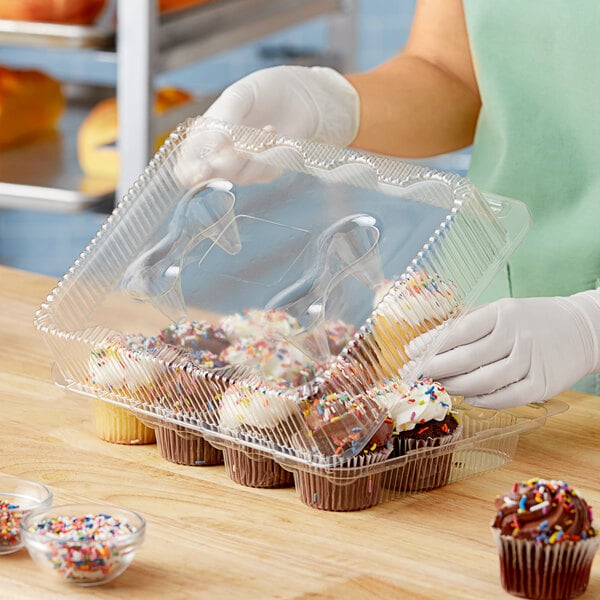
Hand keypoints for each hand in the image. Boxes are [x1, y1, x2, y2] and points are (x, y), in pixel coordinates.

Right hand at [175, 65, 359, 185]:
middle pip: (212, 177)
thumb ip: (223, 120)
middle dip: (226, 166)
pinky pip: (263, 174)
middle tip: (240, 147)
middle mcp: (220, 154)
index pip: (187, 164)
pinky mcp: (265, 171)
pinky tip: (275, 133)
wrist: (302, 95)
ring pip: (240, 176)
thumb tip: (213, 145)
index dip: (191, 172)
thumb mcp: (240, 96)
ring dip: (255, 153)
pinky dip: (271, 154)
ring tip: (268, 128)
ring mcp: (243, 165)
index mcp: (204, 134)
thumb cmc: (266, 90)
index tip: (202, 171)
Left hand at [421, 291, 599, 407]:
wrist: (584, 329)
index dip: (431, 345)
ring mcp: (532, 361)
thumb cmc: (532, 320)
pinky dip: (483, 400)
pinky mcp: (542, 384)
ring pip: (483, 380)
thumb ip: (469, 325)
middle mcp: (517, 335)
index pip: (458, 331)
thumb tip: (427, 344)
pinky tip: (468, 398)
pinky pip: (506, 397)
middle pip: (466, 358)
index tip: (410, 354)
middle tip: (415, 375)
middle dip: (435, 368)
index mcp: (503, 313)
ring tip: (439, 386)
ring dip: (455, 386)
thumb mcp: (502, 311)